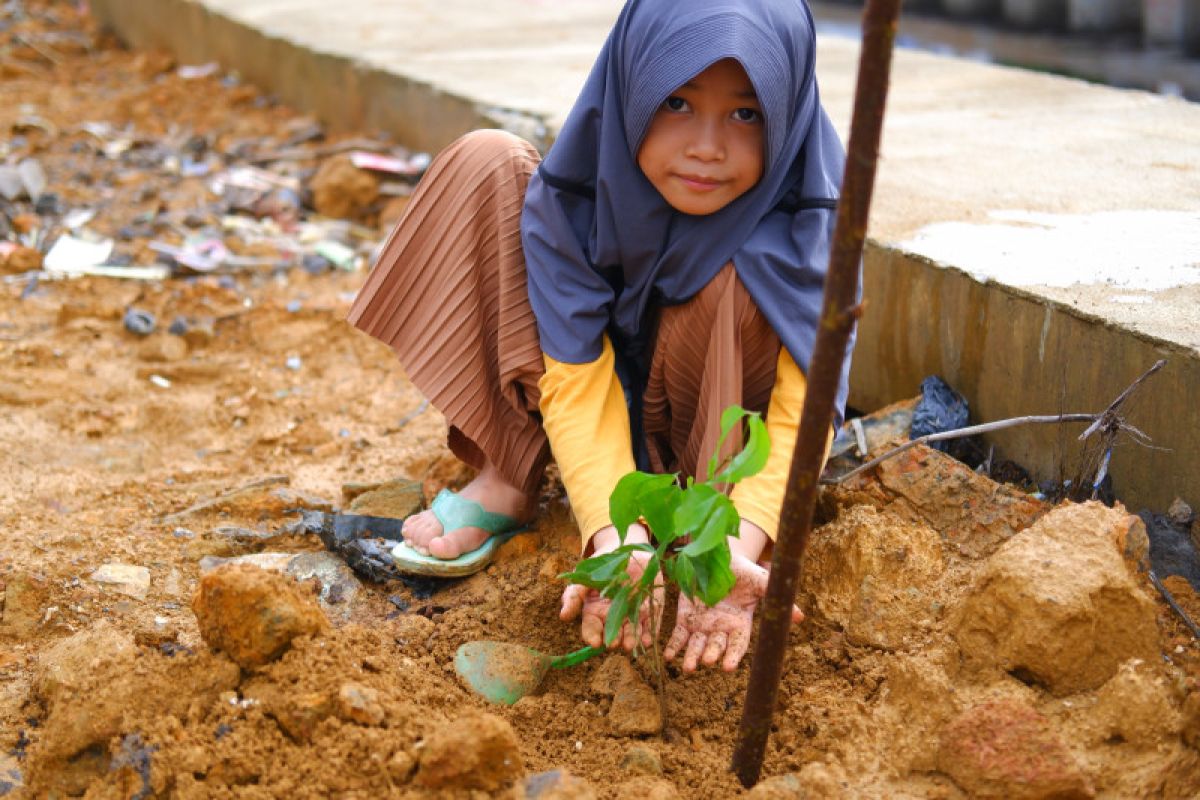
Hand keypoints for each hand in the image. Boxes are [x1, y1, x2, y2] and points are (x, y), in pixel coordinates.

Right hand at [560, 523, 663, 651]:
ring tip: (629, 645)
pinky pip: (650, 624)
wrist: (626, 549)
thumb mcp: (585, 577)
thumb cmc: (601, 566)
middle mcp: (614, 618)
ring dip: (631, 640)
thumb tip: (563, 616)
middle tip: (614, 643)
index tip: (595, 642)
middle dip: (614, 640)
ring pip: (631, 633)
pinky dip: (649, 634)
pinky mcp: (651, 609)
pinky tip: (647, 641)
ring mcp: (633, 614)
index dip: (592, 636)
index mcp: (595, 613)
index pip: (592, 629)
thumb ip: (574, 595)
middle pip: (613, 634)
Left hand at [663, 548, 802, 671]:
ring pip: (697, 645)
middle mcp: (721, 628)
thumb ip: (774, 596)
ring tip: (687, 667)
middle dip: (711, 654)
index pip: (738, 644)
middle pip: (716, 646)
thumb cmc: (743, 571)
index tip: (727, 667)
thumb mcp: (759, 581)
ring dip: (692, 656)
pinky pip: (679, 635)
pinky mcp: (686, 618)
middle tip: (707, 662)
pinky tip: (667, 655)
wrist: (718, 557)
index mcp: (740, 623)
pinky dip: (673, 646)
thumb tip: (800, 616)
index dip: (732, 655)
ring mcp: (703, 625)